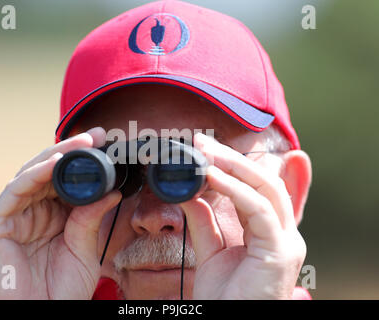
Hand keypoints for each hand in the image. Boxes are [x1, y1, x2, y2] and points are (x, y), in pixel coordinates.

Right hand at [0, 127, 121, 298]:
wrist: (42, 318)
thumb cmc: (62, 290)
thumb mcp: (85, 248)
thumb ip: (92, 218)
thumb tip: (112, 190)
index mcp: (53, 217)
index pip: (65, 180)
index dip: (82, 161)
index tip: (104, 144)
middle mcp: (33, 212)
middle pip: (48, 171)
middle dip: (71, 150)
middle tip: (95, 135)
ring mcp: (15, 217)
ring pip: (31, 174)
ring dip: (56, 156)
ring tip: (81, 143)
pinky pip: (15, 191)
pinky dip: (35, 174)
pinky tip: (55, 163)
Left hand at [181, 133, 306, 298]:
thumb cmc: (225, 297)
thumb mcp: (211, 252)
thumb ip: (205, 223)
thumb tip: (192, 193)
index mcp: (270, 233)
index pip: (261, 189)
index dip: (240, 165)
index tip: (212, 147)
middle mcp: (283, 234)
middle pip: (266, 181)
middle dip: (235, 158)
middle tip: (203, 143)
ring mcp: (286, 242)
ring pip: (267, 189)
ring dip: (234, 166)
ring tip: (205, 152)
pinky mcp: (280, 251)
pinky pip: (260, 209)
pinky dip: (235, 189)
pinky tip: (211, 176)